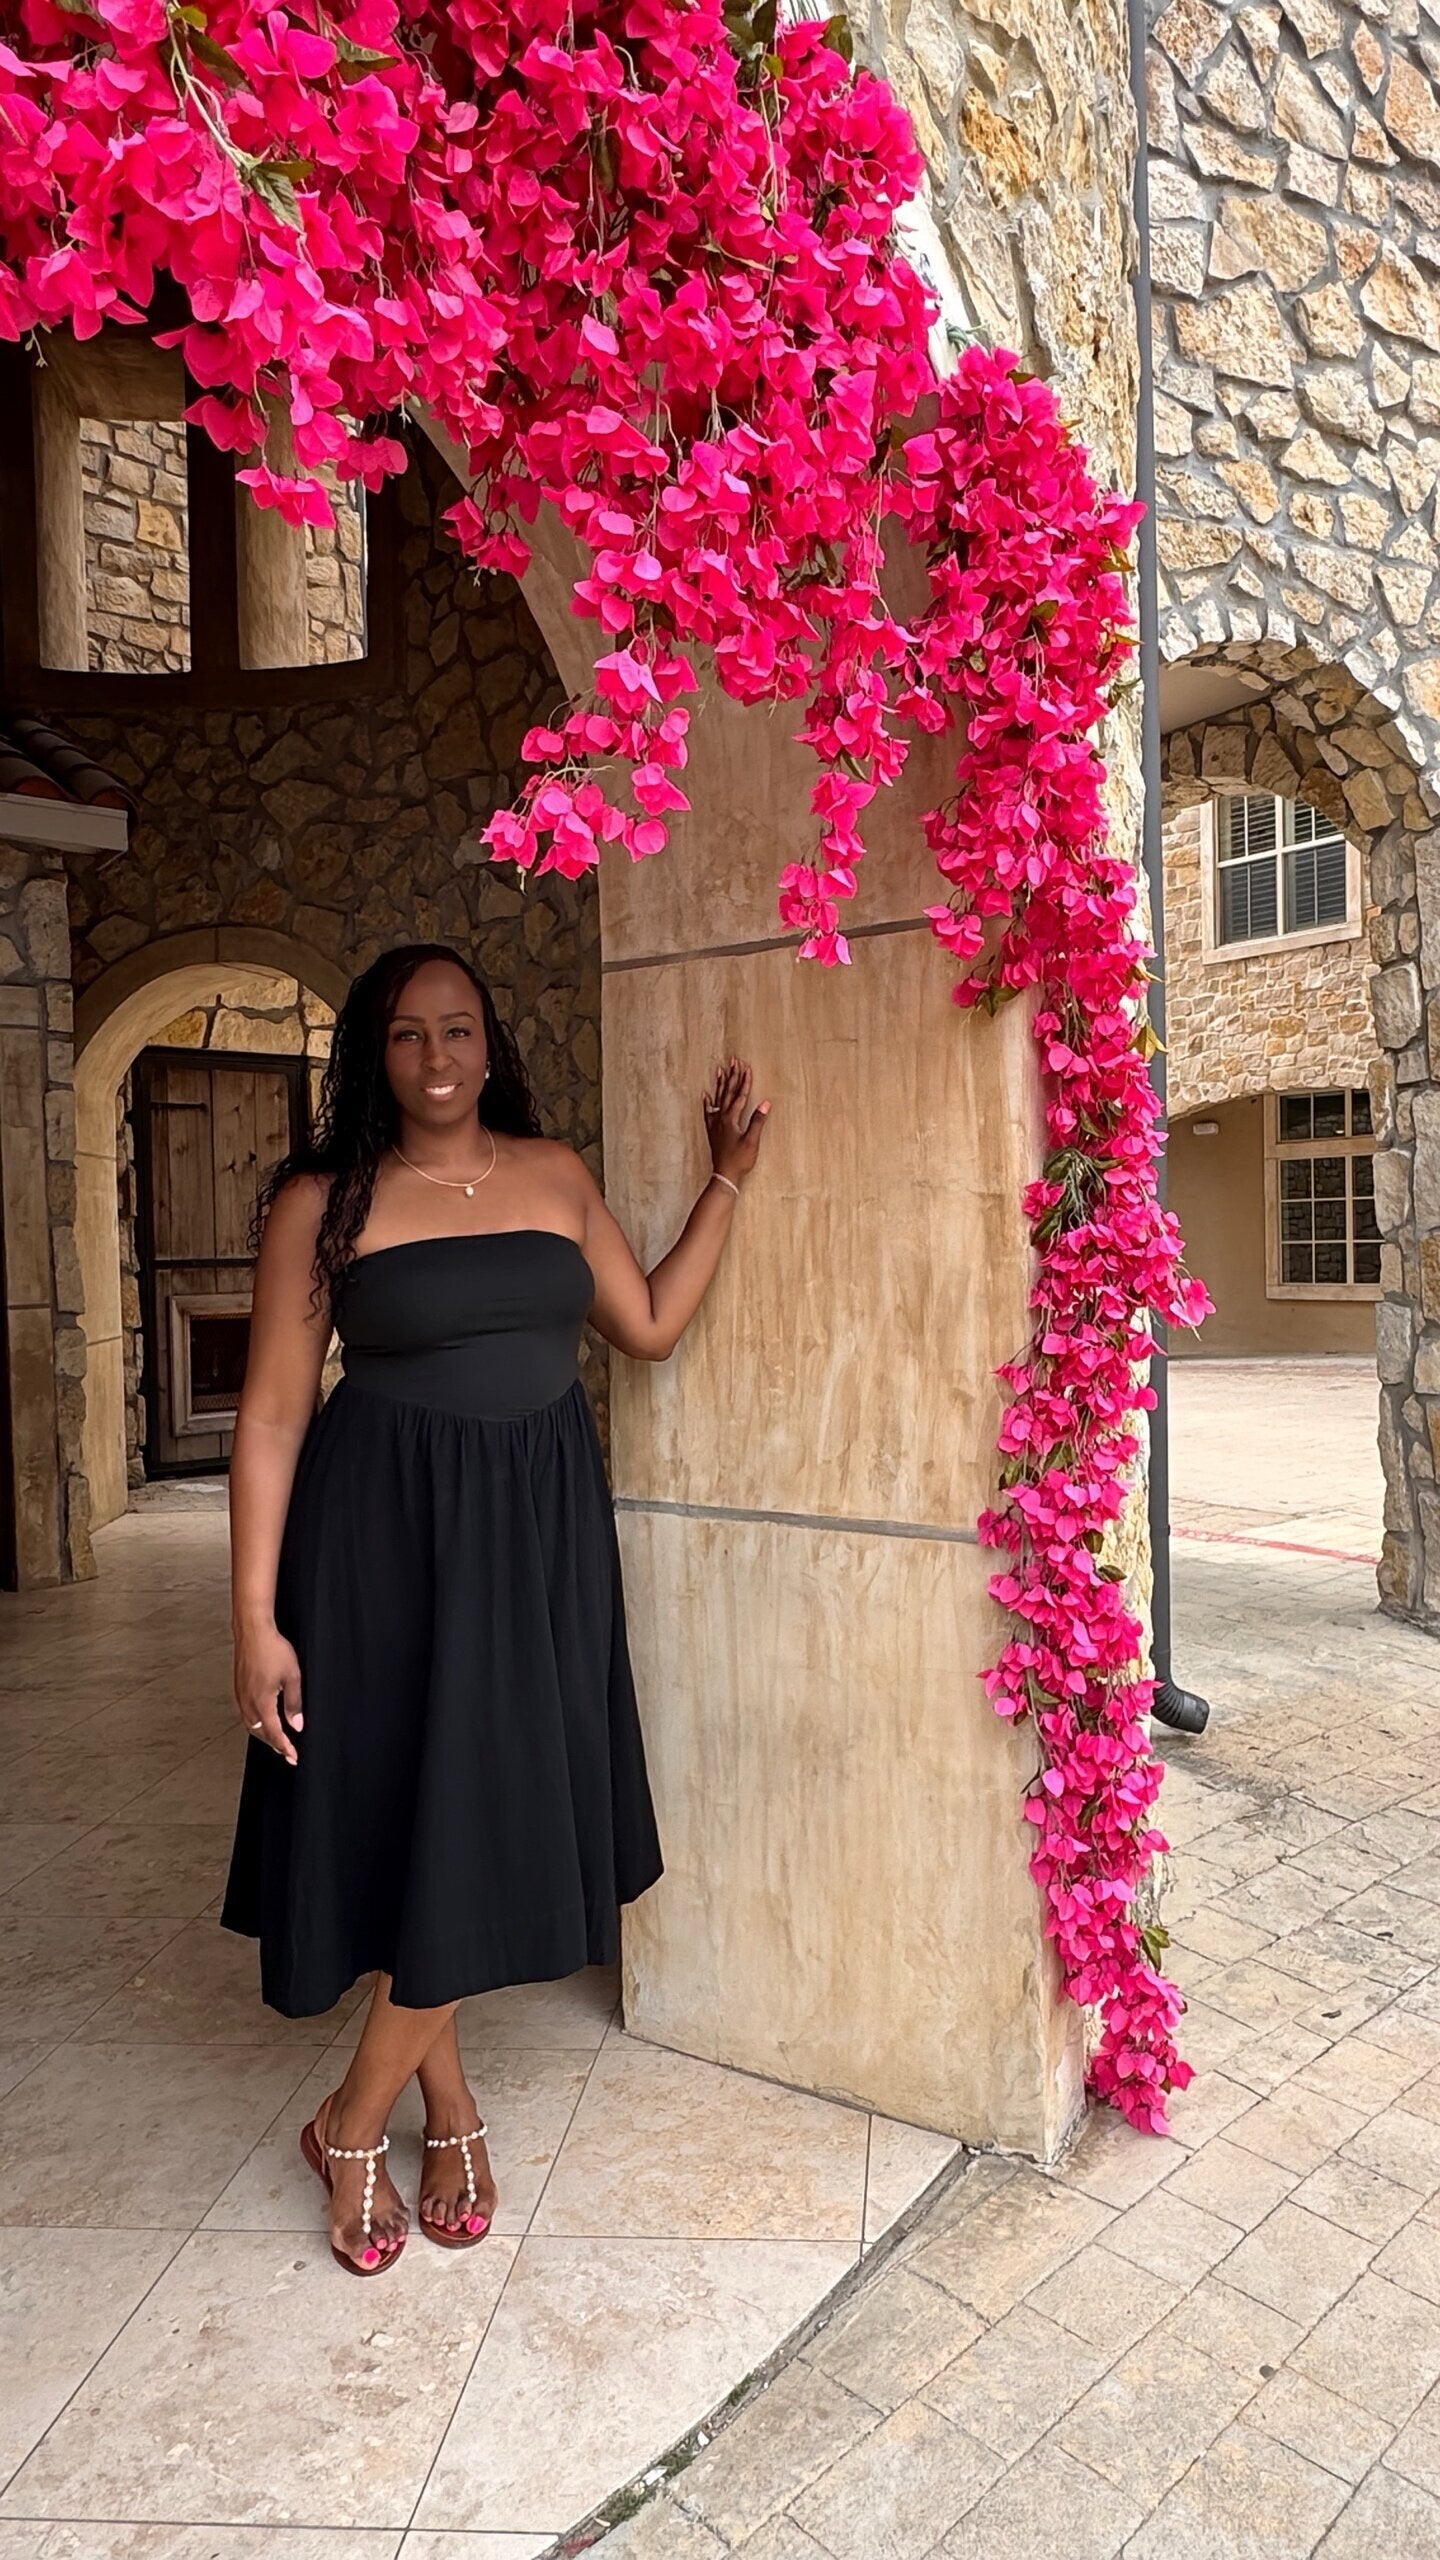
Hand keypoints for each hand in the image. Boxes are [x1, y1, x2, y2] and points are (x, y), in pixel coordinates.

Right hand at [233, 1622, 302, 1764]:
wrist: (253, 1631)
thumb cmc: (272, 1649)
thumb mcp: (292, 1677)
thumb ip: (294, 1704)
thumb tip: (296, 1725)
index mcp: (261, 1703)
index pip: (274, 1733)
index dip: (285, 1747)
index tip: (293, 1757)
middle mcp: (248, 1703)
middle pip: (260, 1733)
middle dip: (274, 1744)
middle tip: (287, 1752)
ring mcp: (241, 1696)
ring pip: (251, 1725)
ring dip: (264, 1735)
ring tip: (276, 1741)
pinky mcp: (239, 1689)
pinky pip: (246, 1714)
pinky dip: (256, 1723)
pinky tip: (262, 1721)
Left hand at [703, 1055, 769, 1189]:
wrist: (724, 1174)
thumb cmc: (740, 1160)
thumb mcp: (752, 1141)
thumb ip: (757, 1121)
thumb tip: (765, 1103)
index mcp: (731, 1119)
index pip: (740, 1095)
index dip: (744, 1080)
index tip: (747, 1067)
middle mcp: (721, 1118)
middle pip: (727, 1093)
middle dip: (732, 1076)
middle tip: (733, 1060)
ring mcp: (715, 1124)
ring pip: (717, 1099)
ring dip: (720, 1084)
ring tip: (720, 1070)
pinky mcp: (712, 1131)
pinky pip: (708, 1112)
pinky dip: (707, 1102)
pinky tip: (705, 1094)